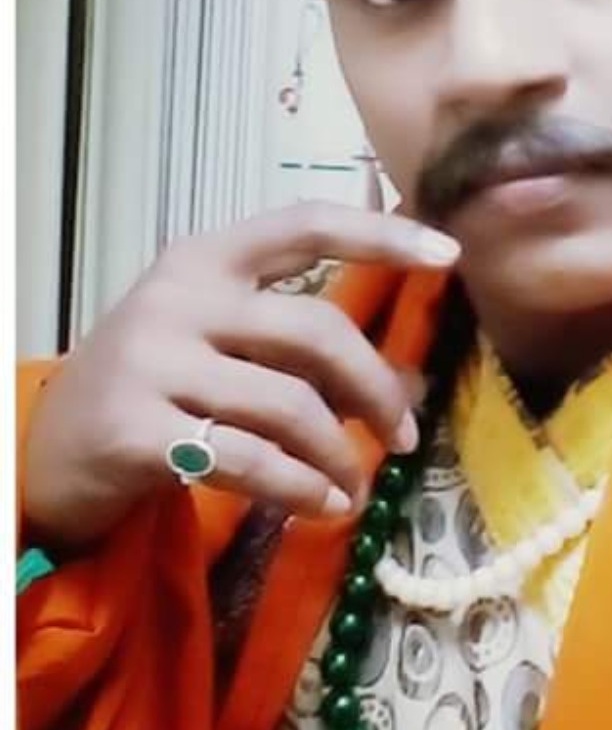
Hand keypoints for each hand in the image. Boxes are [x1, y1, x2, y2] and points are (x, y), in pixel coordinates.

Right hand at [20, 202, 460, 550]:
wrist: (44, 447)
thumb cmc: (151, 386)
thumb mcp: (211, 337)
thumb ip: (291, 341)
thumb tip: (408, 380)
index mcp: (205, 259)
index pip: (304, 224)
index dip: (380, 234)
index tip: (447, 252)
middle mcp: (179, 299)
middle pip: (313, 332)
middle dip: (376, 388)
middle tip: (406, 436)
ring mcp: (153, 363)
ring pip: (288, 404)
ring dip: (341, 454)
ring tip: (354, 486)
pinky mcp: (136, 431)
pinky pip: (246, 460)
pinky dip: (298, 487)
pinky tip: (320, 506)